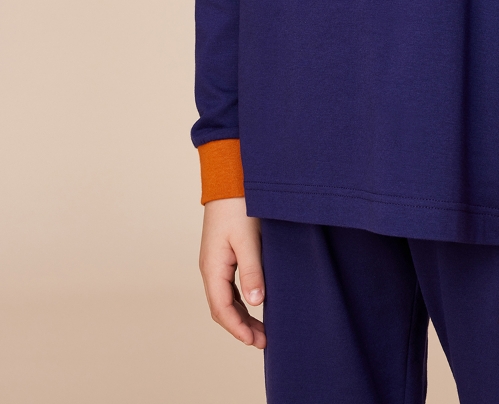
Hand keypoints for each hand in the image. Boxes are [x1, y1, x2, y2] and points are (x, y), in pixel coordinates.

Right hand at [199, 197, 266, 348]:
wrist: (229, 179)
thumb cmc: (238, 206)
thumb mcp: (248, 239)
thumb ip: (252, 271)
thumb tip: (256, 303)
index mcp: (212, 267)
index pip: (222, 309)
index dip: (238, 328)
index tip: (255, 342)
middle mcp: (211, 268)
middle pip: (222, 308)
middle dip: (241, 327)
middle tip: (264, 341)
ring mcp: (216, 261)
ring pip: (226, 298)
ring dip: (242, 315)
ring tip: (262, 329)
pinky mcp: (224, 254)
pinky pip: (230, 286)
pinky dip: (242, 301)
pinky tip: (256, 303)